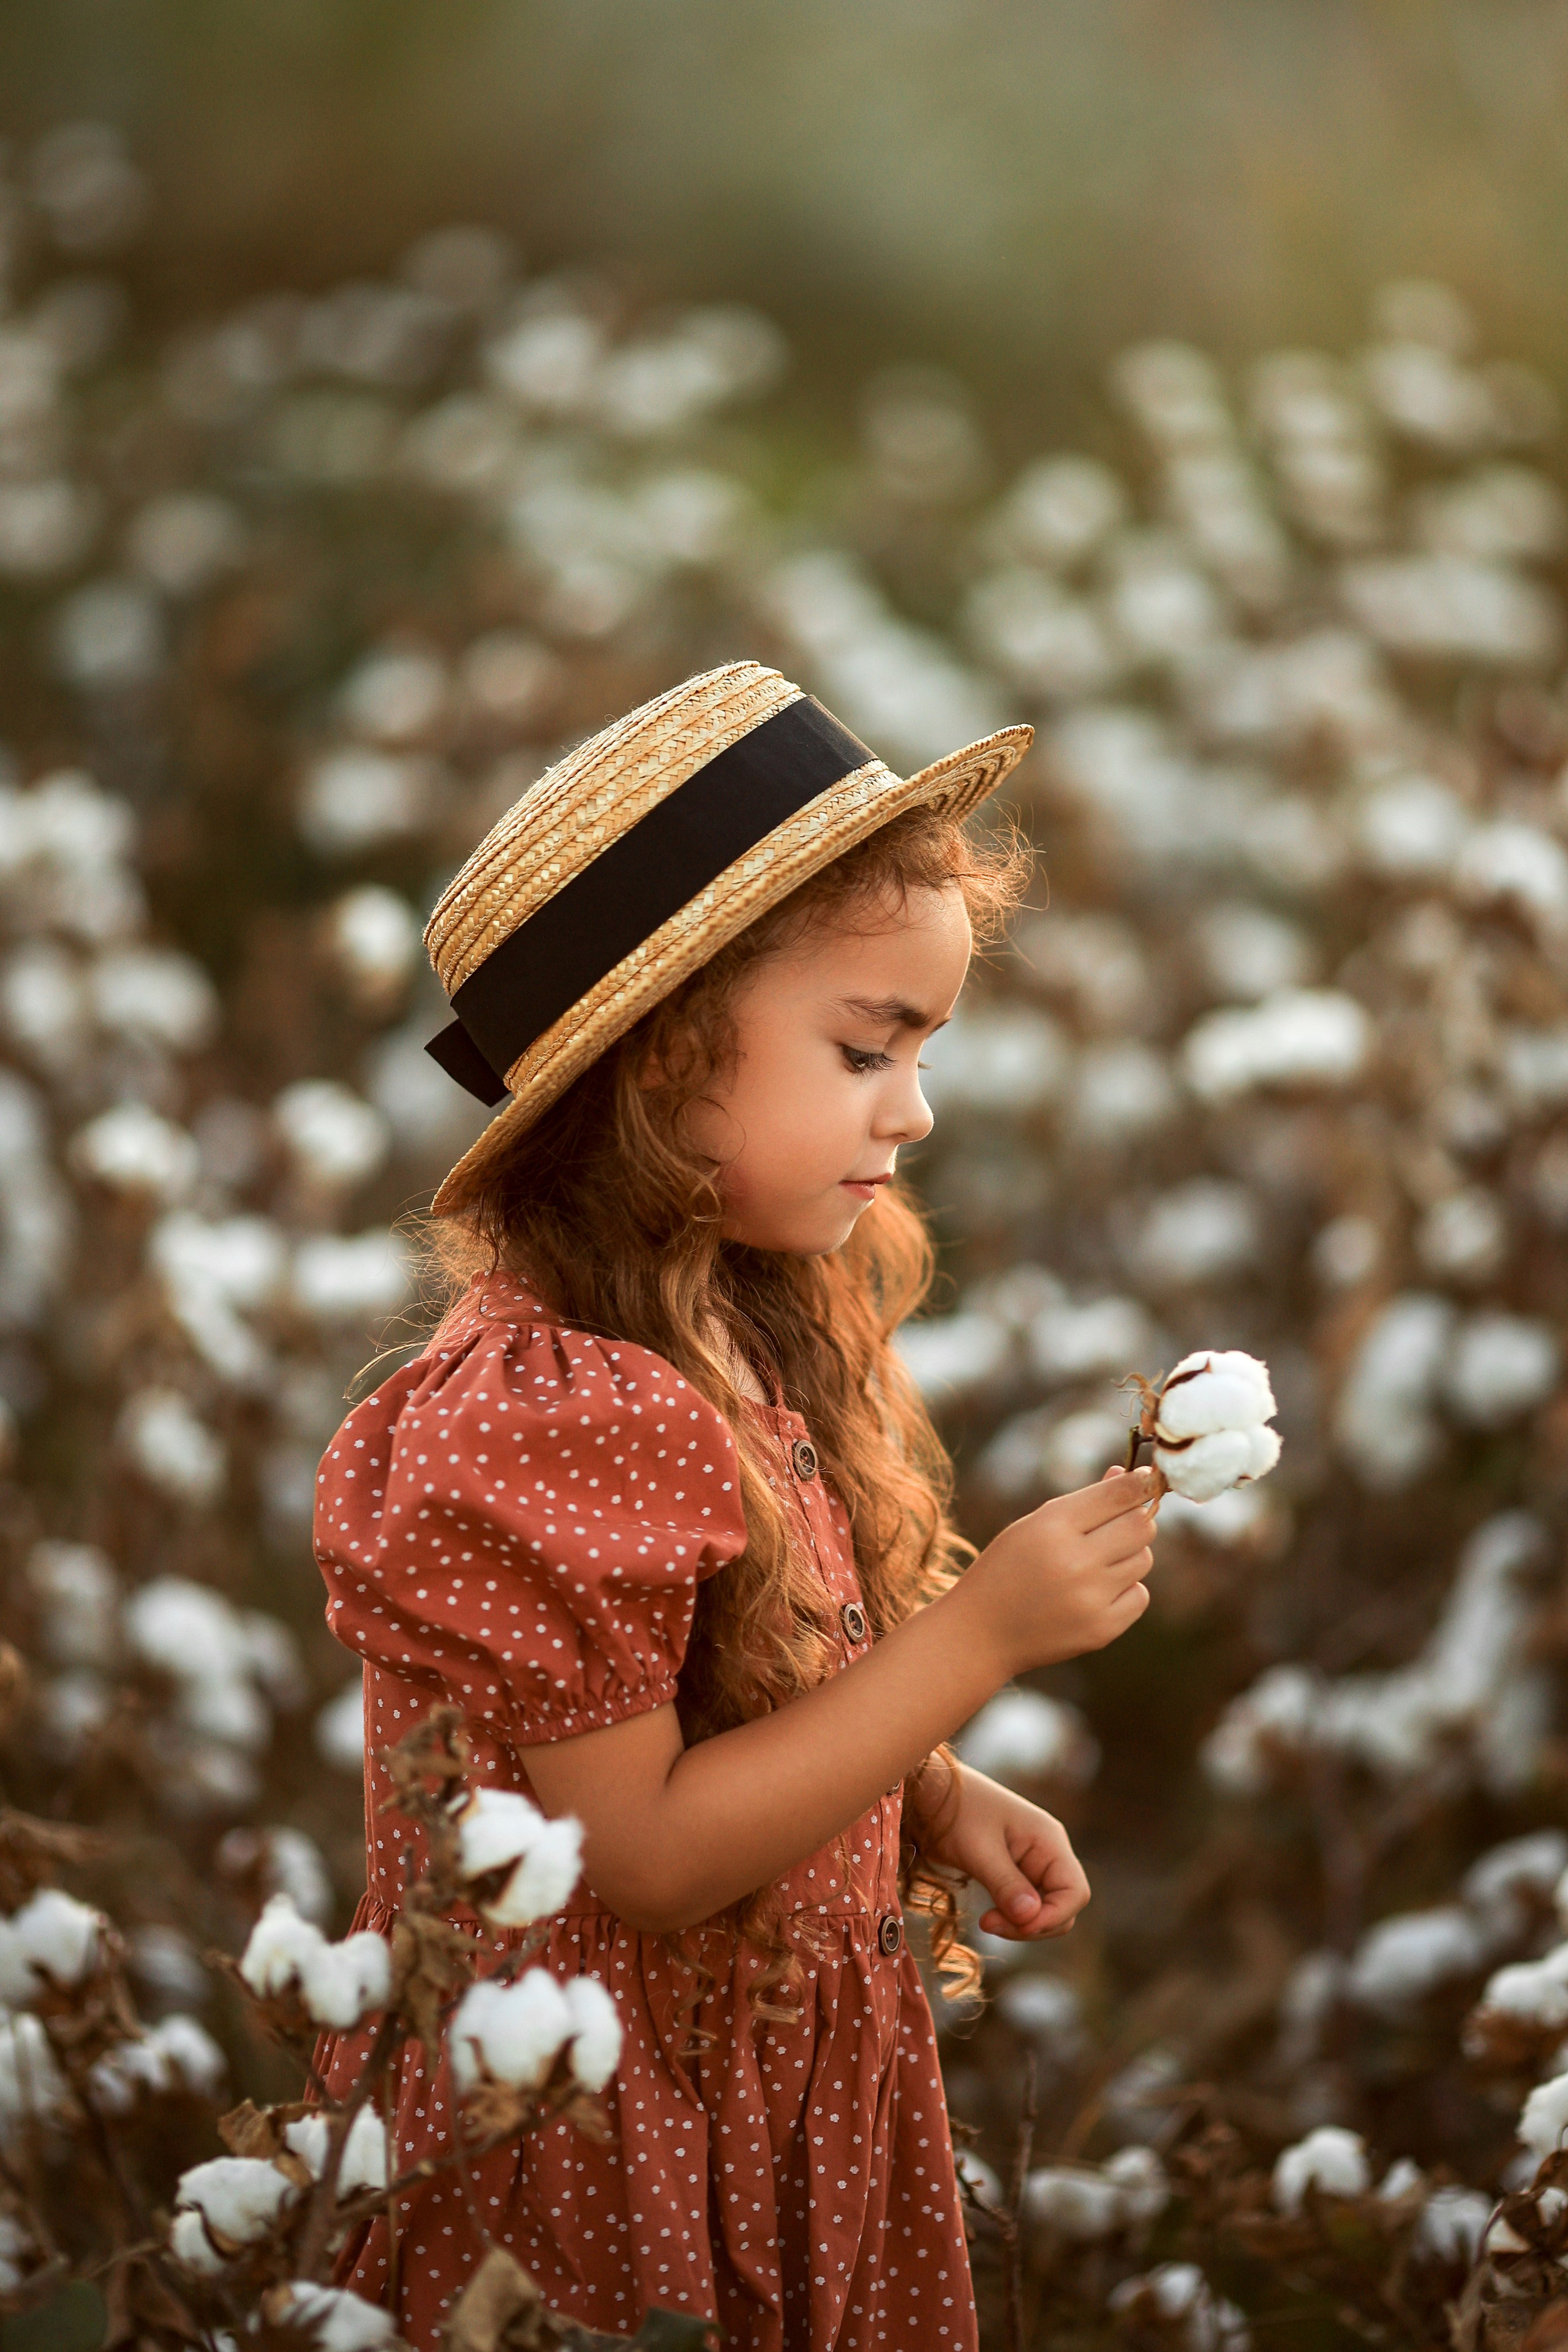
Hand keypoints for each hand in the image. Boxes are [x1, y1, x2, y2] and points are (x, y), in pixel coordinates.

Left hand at [923, 1761, 1089, 1940]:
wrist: (932, 1793)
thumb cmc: (954, 1812)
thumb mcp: (978, 1849)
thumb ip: (1005, 1883)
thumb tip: (1030, 1917)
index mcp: (1049, 1841)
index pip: (1075, 1893)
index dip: (1053, 1917)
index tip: (1017, 1925)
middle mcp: (1048, 1853)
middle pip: (1063, 1907)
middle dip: (1033, 1925)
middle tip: (990, 1924)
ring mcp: (1033, 1864)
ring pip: (1045, 1911)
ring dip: (1021, 1924)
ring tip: (986, 1920)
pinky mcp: (1016, 1873)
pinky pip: (1027, 1906)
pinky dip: (1012, 1917)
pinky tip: (989, 1915)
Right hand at [963, 1463, 1157, 1681]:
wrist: (981, 1632)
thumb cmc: (1007, 1569)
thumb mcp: (1033, 1525)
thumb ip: (1084, 1502)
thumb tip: (1128, 1476)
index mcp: (1052, 1526)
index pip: (1119, 1494)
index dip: (1140, 1483)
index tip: (1147, 1479)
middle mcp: (1075, 1561)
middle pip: (1142, 1526)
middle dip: (1135, 1521)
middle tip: (1116, 1527)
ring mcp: (1090, 1599)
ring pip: (1144, 1559)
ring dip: (1128, 1556)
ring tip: (1094, 1564)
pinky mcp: (1101, 1630)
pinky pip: (1139, 1595)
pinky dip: (1124, 1591)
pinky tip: (1093, 1594)